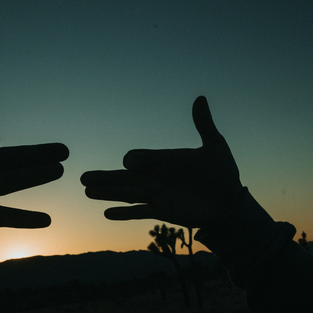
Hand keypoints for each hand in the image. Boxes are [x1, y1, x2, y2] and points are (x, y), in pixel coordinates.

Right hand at [80, 96, 242, 229]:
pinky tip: (107, 214)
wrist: (230, 203)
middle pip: (124, 177)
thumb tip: (200, 98)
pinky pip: (139, 213)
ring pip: (127, 194)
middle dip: (104, 177)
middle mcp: (156, 177)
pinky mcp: (162, 211)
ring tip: (87, 192)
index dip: (134, 160)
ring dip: (107, 194)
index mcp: (165, 161)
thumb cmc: (224, 174)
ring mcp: (157, 195)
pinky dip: (124, 214)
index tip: (131, 164)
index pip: (140, 159)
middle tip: (82, 177)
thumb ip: (204, 124)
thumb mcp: (215, 147)